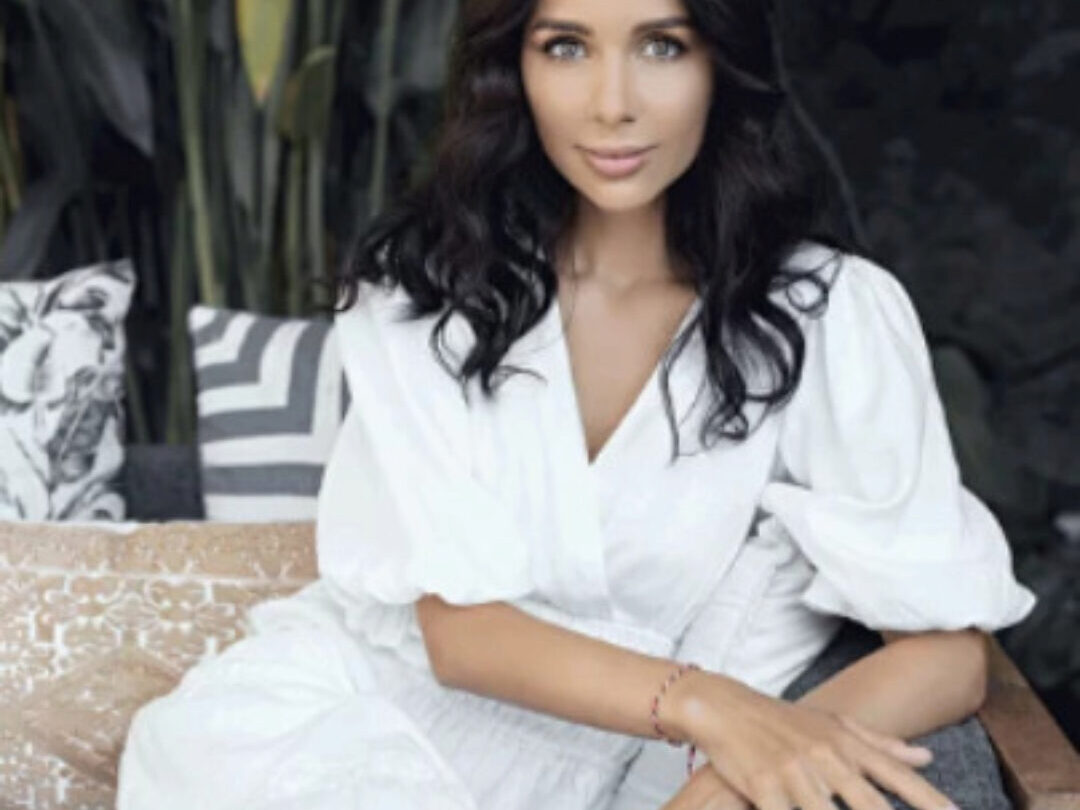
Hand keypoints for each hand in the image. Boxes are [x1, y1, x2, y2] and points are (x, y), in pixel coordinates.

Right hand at [667, 672, 955, 809]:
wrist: (722, 705)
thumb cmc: (781, 719)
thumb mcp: (832, 724)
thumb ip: (880, 743)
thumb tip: (927, 757)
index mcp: (846, 743)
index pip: (899, 778)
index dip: (931, 801)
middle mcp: (826, 756)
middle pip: (871, 804)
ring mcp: (795, 771)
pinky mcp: (765, 785)